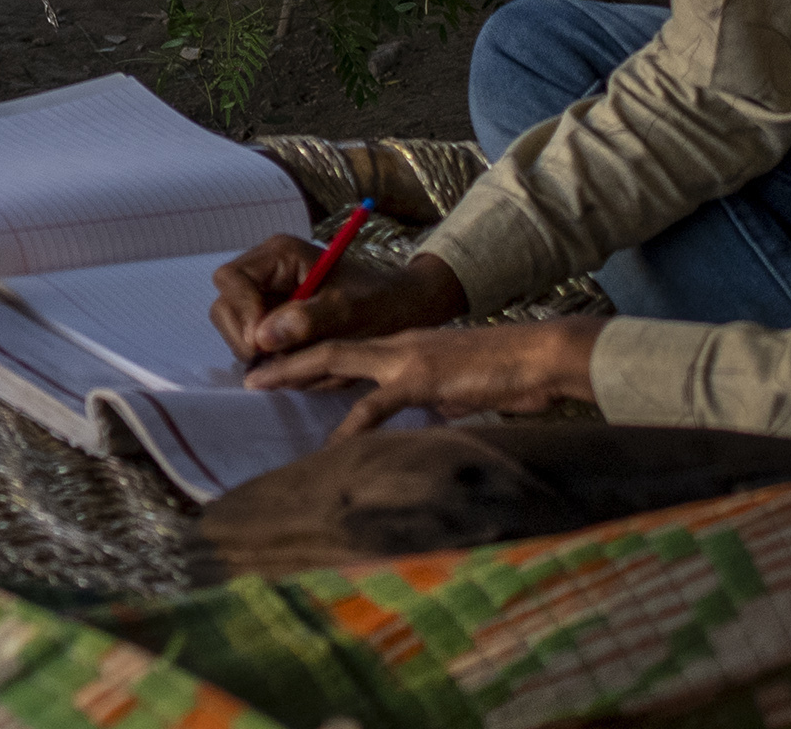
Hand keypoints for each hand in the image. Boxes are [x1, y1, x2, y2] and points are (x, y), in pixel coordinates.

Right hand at [211, 238, 464, 369]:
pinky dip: (280, 363)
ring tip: (304, 366)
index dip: (241, 313)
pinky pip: (260, 346)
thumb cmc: (381, 302)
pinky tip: (309, 366)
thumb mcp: (351, 310)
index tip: (263, 345)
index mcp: (280, 255)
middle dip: (248, 339)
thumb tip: (263, 338)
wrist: (404, 311)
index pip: (231, 279)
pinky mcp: (275, 321)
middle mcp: (267, 272)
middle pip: (226, 305)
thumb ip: (307, 320)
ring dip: (267, 356)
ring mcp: (268, 297)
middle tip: (276, 364)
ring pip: (239, 330)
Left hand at [246, 305, 591, 434]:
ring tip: (263, 385)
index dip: (314, 358)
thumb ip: (441, 395)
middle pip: (329, 347)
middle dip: (288, 359)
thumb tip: (436, 413)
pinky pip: (376, 406)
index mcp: (407, 346)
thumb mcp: (463, 386)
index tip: (282, 370)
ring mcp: (408, 359)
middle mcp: (399, 346)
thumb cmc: (509, 373)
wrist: (539, 356)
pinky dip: (351, 427)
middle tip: (251, 375)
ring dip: (298, 373)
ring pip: (338, 361)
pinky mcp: (422, 380)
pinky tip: (332, 445)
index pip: (350, 349)